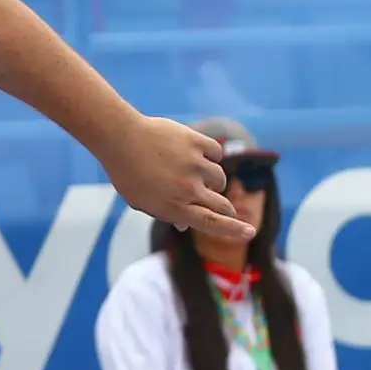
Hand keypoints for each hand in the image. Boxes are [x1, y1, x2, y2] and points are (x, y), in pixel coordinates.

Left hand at [97, 115, 253, 239]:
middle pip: (221, 204)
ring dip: (212, 179)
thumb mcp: (140, 201)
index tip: (250, 232)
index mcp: (173, 207)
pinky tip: (194, 153)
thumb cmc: (126, 172)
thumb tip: (185, 225)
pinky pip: (216, 153)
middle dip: (226, 209)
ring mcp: (194, 165)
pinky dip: (209, 155)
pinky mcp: (197, 142)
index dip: (233, 229)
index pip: (211, 223)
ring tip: (192, 172)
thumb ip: (165, 213)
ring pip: (220, 178)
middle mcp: (188, 189)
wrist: (120, 137)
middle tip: (222, 206)